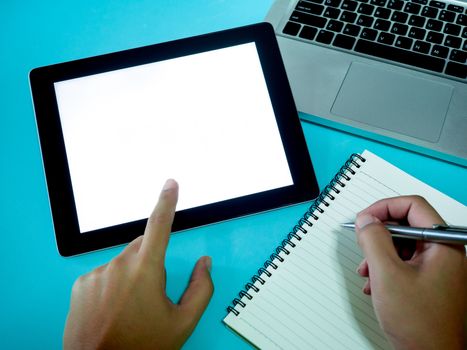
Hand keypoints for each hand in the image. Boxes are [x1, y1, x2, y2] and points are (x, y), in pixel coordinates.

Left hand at [63, 179, 213, 349]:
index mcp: (145, 271)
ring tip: (130, 306)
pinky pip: (104, 272)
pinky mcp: (81, 284)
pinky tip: (112, 307)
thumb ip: (201, 289)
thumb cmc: (141, 347)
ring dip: (131, 274)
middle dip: (151, 261)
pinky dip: (112, 283)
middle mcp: (118, 266)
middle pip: (142, 247)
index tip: (170, 184)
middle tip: (152, 293)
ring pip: (123, 261)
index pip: (159, 226)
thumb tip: (203, 264)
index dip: (167, 202)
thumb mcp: (182, 323)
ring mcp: (96, 274)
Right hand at [355, 195, 464, 349]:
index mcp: (443, 244)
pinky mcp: (431, 281)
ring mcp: (439, 268)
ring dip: (379, 255)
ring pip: (403, 245)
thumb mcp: (387, 274)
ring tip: (368, 273)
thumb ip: (373, 240)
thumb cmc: (420, 324)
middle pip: (407, 225)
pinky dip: (387, 269)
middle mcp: (445, 252)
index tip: (365, 219)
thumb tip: (366, 219)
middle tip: (363, 245)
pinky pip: (405, 262)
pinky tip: (377, 285)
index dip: (384, 208)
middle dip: (379, 236)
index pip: (413, 206)